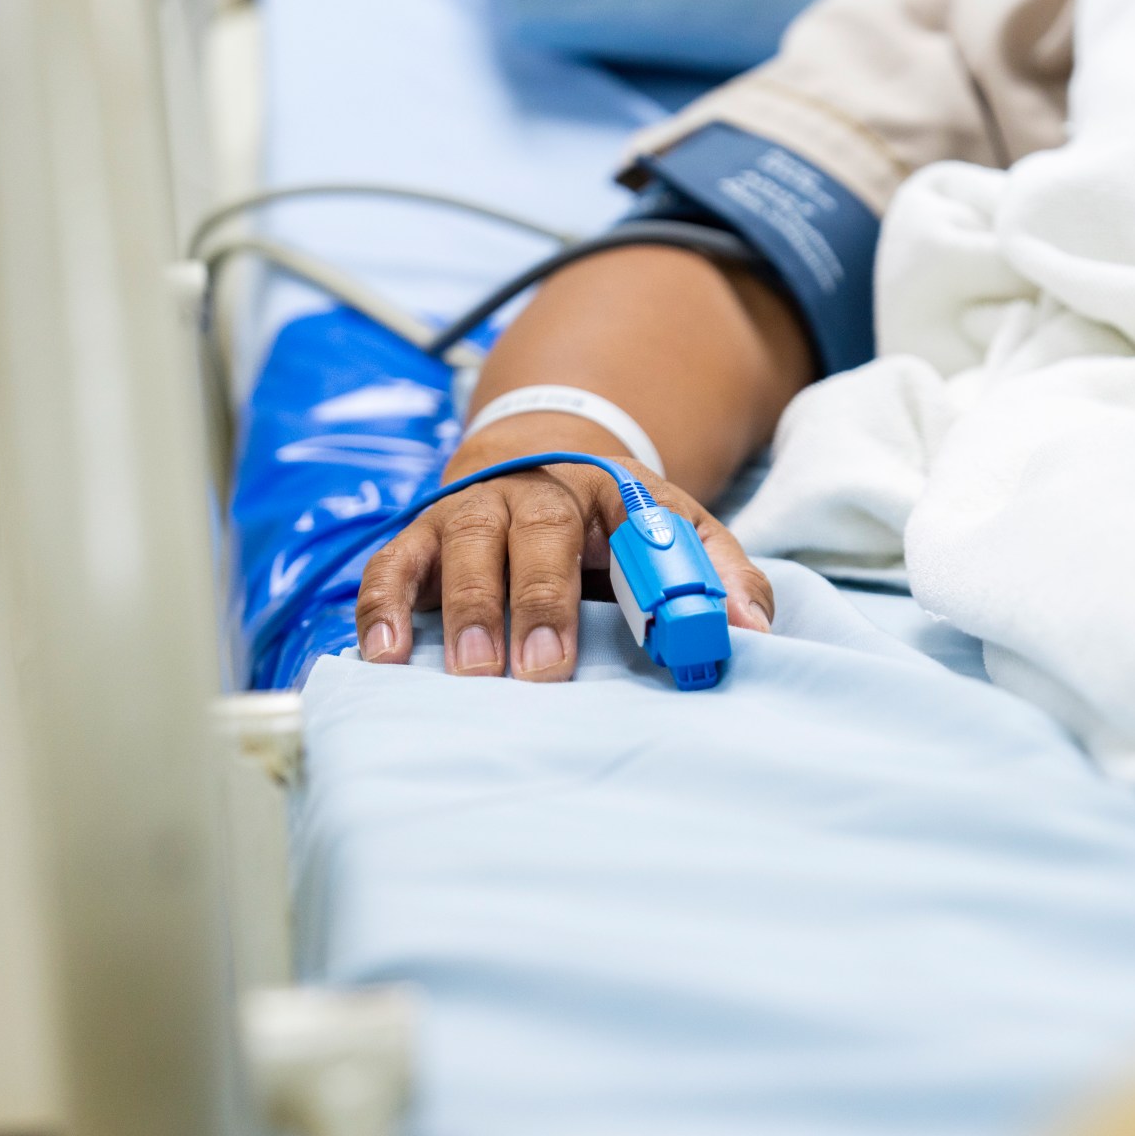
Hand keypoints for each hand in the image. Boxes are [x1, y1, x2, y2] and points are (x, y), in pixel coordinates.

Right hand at [352, 413, 774, 679]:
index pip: (632, 516)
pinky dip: (383, 605)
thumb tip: (751, 630)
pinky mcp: (419, 537)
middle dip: (539, 601)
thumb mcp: (675, 531)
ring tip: (473, 671)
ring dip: (467, 608)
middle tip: (542, 672)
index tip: (656, 618)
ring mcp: (471, 509)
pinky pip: (393, 564)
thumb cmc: (612, 523)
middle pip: (537, 532)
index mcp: (607, 488)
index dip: (641, 563)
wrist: (535, 463)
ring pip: (465, 543)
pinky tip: (385, 654)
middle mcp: (534, 489)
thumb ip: (717, 574)